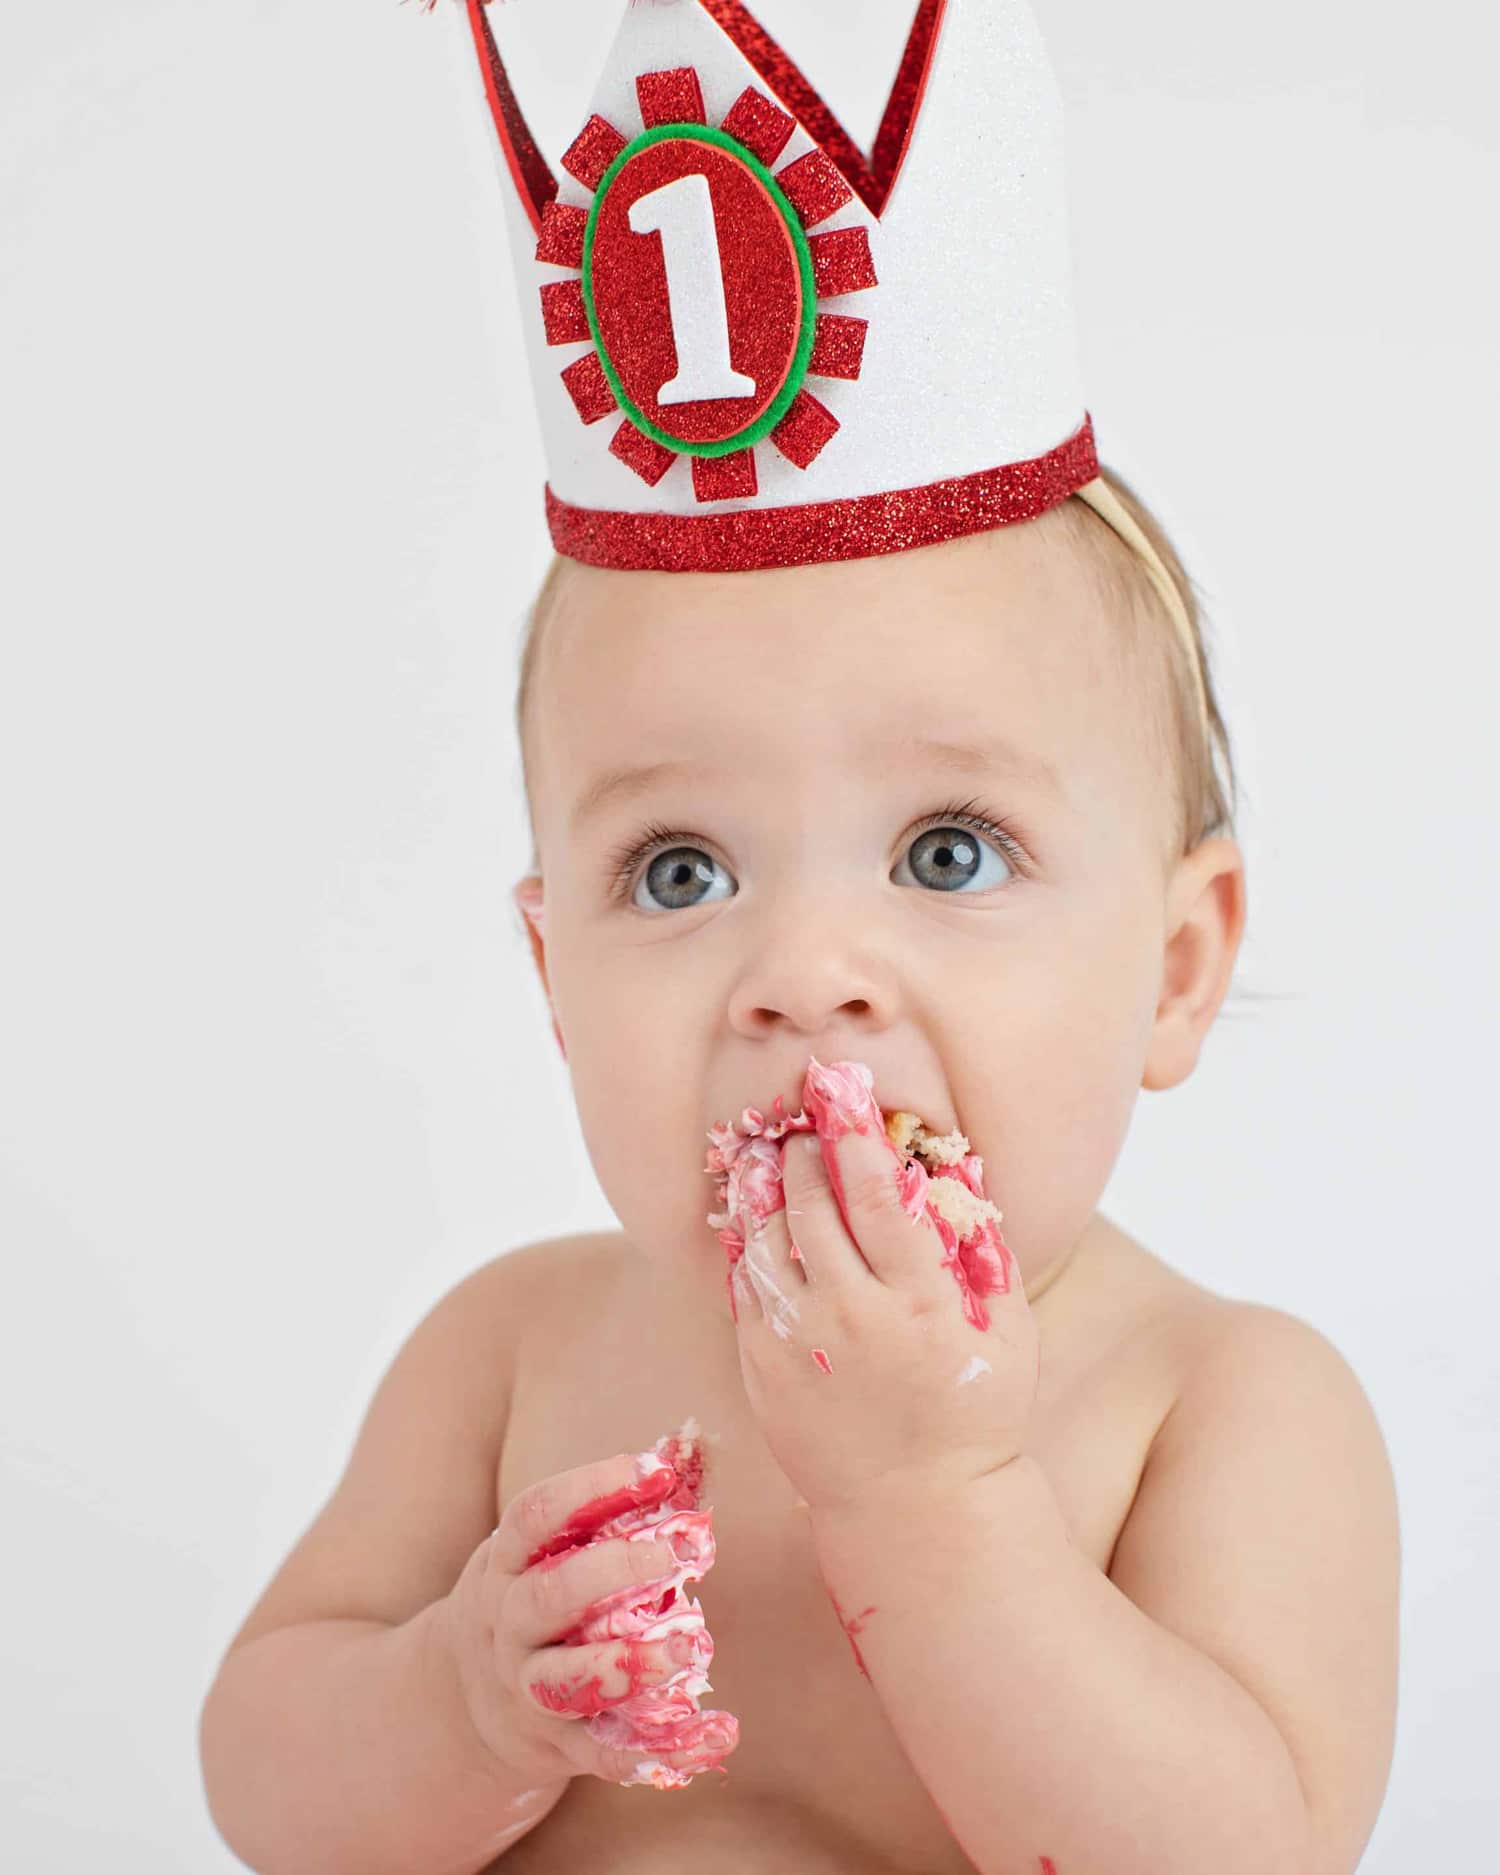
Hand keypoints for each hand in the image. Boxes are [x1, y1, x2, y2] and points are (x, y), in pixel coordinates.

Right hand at [439, 1450, 737, 1789]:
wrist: (459, 1705)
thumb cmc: (530, 1596)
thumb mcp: (545, 1550)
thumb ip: (607, 1507)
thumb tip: (683, 1449)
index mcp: (506, 1564)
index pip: (535, 1515)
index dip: (591, 1486)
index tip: (654, 1469)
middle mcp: (509, 1627)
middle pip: (552, 1595)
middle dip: (616, 1570)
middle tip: (680, 1552)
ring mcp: (529, 1691)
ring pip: (572, 1680)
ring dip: (633, 1663)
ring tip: (696, 1644)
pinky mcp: (561, 1747)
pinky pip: (611, 1753)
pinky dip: (665, 1749)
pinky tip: (719, 1734)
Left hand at [728, 1077, 1038, 1516]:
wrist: (916, 1512)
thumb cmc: (975, 1413)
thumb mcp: (1009, 1332)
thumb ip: (983, 1247)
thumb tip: (956, 1167)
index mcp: (920, 1303)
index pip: (878, 1193)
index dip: (855, 1132)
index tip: (842, 1089)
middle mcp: (852, 1319)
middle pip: (812, 1204)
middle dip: (804, 1151)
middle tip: (805, 1126)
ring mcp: (797, 1347)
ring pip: (765, 1239)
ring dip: (767, 1189)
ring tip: (775, 1163)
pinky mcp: (759, 1372)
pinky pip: (743, 1288)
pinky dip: (748, 1245)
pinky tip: (758, 1222)